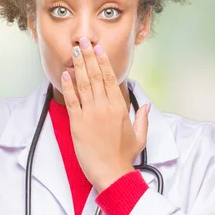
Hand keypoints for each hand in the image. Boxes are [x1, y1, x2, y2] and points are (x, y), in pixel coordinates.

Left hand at [60, 38, 149, 191]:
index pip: (110, 79)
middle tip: (83, 42)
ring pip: (84, 84)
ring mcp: (91, 114)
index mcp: (120, 108)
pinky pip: (72, 100)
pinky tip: (66, 74)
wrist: (111, 172)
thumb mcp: (139, 136)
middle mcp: (105, 107)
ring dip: (79, 66)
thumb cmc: (124, 156)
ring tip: (74, 51)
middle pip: (96, 76)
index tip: (98, 50)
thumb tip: (148, 106)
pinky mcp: (78, 123)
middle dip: (89, 57)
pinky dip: (68, 86)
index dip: (103, 62)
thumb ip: (142, 118)